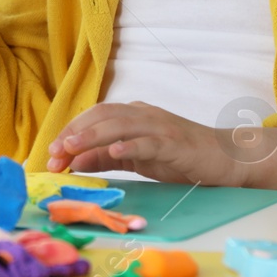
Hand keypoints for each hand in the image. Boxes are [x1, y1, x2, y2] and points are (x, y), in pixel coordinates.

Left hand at [45, 101, 245, 185]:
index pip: (94, 117)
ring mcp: (160, 126)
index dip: (70, 132)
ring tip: (71, 150)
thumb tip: (73, 162)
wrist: (226, 157)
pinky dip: (130, 145)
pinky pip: (149, 141)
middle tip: (54, 154)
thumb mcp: (136, 158)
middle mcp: (144, 114)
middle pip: (102, 116)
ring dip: (92, 137)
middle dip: (74, 134)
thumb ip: (106, 157)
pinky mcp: (175, 142)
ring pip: (120, 125)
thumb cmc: (180, 157)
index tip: (50, 153)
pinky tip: (114, 152)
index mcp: (134, 116)